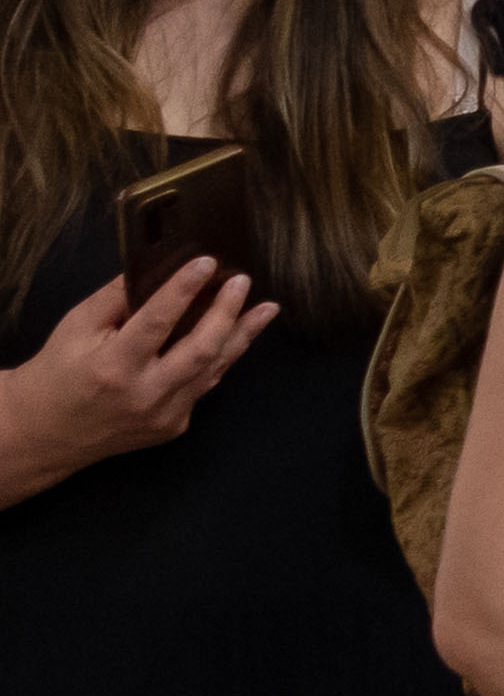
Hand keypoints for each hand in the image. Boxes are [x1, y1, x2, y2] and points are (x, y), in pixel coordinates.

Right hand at [0, 261, 275, 483]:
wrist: (44, 434)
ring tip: (266, 308)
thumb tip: (158, 266)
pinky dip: (218, 359)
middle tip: (242, 281)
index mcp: (113, 368)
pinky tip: (234, 337)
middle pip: (200, 349)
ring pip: (213, 369)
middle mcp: (142, 395)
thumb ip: (117, 298)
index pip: (156, 323)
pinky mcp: (172, 426)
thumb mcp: (76, 328)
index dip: (184, 290)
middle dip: (227, 312)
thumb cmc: (58, 373)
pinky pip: (203, 386)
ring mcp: (162, 416)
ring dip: (242, 335)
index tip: (206, 262)